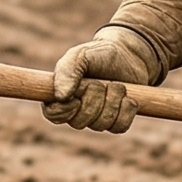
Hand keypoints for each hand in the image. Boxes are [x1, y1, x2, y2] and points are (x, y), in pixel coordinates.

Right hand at [43, 28, 158, 132]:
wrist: (129, 55)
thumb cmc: (99, 55)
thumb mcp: (80, 55)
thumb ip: (67, 72)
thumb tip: (60, 97)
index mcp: (61, 96)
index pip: (53, 114)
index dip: (64, 110)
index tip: (75, 98)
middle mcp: (77, 111)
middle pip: (79, 122)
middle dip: (93, 99)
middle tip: (99, 82)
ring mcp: (97, 119)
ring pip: (101, 124)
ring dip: (112, 101)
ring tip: (116, 85)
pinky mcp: (117, 122)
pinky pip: (119, 127)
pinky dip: (125, 110)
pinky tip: (127, 97)